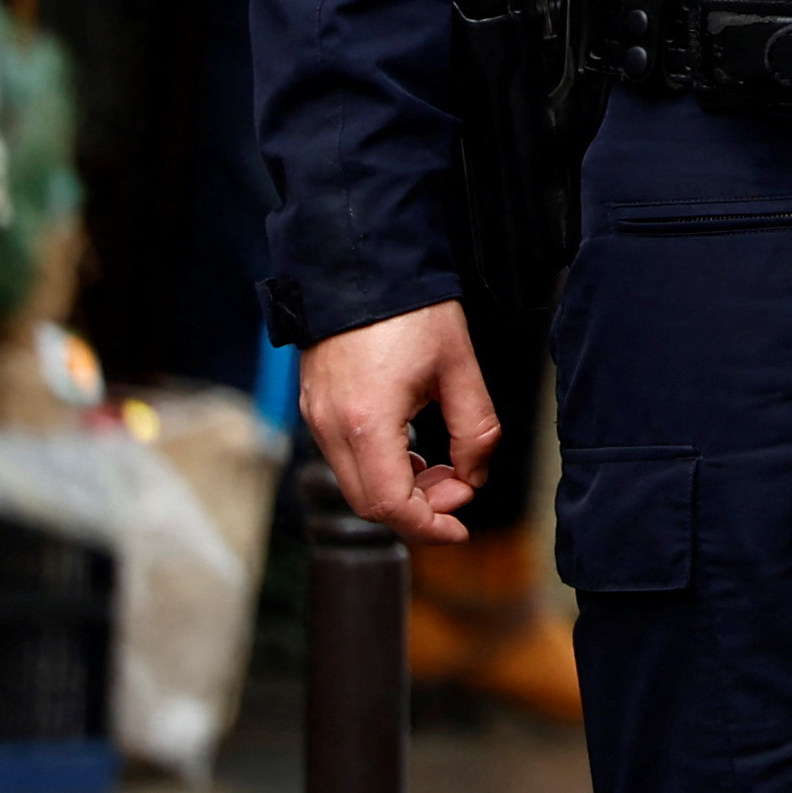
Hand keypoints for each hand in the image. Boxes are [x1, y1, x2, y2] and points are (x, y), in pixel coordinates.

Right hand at [301, 301, 496, 544]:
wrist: (362, 264)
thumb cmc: (412, 310)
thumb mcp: (459, 368)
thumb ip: (476, 429)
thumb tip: (475, 474)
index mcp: (367, 422)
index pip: (391, 505)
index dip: (428, 526)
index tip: (460, 528)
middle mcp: (331, 427)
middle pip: (370, 503)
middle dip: (420, 508)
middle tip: (461, 487)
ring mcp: (316, 418)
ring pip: (355, 483)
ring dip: (401, 488)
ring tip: (443, 466)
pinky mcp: (315, 407)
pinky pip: (344, 457)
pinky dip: (380, 467)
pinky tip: (414, 450)